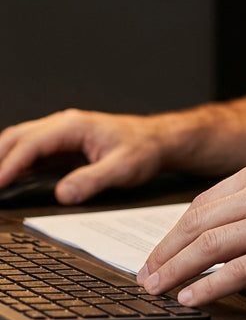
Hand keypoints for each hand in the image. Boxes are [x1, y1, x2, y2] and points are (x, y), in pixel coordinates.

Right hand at [0, 109, 166, 203]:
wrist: (157, 140)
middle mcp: (64, 125)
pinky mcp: (62, 145)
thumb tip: (63, 194)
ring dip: (3, 160)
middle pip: (17, 138)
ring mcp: (61, 133)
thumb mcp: (122, 168)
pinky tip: (8, 181)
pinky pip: (31, 152)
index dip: (9, 166)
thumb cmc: (143, 149)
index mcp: (74, 126)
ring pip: (20, 142)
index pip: (31, 144)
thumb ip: (93, 180)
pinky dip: (15, 164)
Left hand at [138, 159, 245, 305]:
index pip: (206, 200)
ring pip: (208, 247)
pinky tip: (192, 299)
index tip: (166, 245)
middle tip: (148, 271)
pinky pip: (235, 273)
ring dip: (176, 270)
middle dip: (166, 249)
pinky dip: (207, 288)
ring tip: (157, 288)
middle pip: (198, 222)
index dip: (178, 227)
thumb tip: (236, 225)